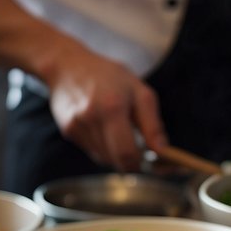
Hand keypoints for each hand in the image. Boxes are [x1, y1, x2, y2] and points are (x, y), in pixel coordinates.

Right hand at [46, 50, 166, 171]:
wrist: (68, 66)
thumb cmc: (109, 76)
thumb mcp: (140, 91)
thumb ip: (152, 124)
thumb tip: (162, 151)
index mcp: (113, 107)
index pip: (126, 153)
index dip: (141, 164)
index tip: (153, 162)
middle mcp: (91, 119)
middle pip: (115, 160)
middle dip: (131, 162)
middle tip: (142, 153)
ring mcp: (76, 126)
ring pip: (104, 158)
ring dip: (117, 154)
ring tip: (122, 133)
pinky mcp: (68, 131)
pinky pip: (92, 151)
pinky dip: (105, 147)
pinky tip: (106, 129)